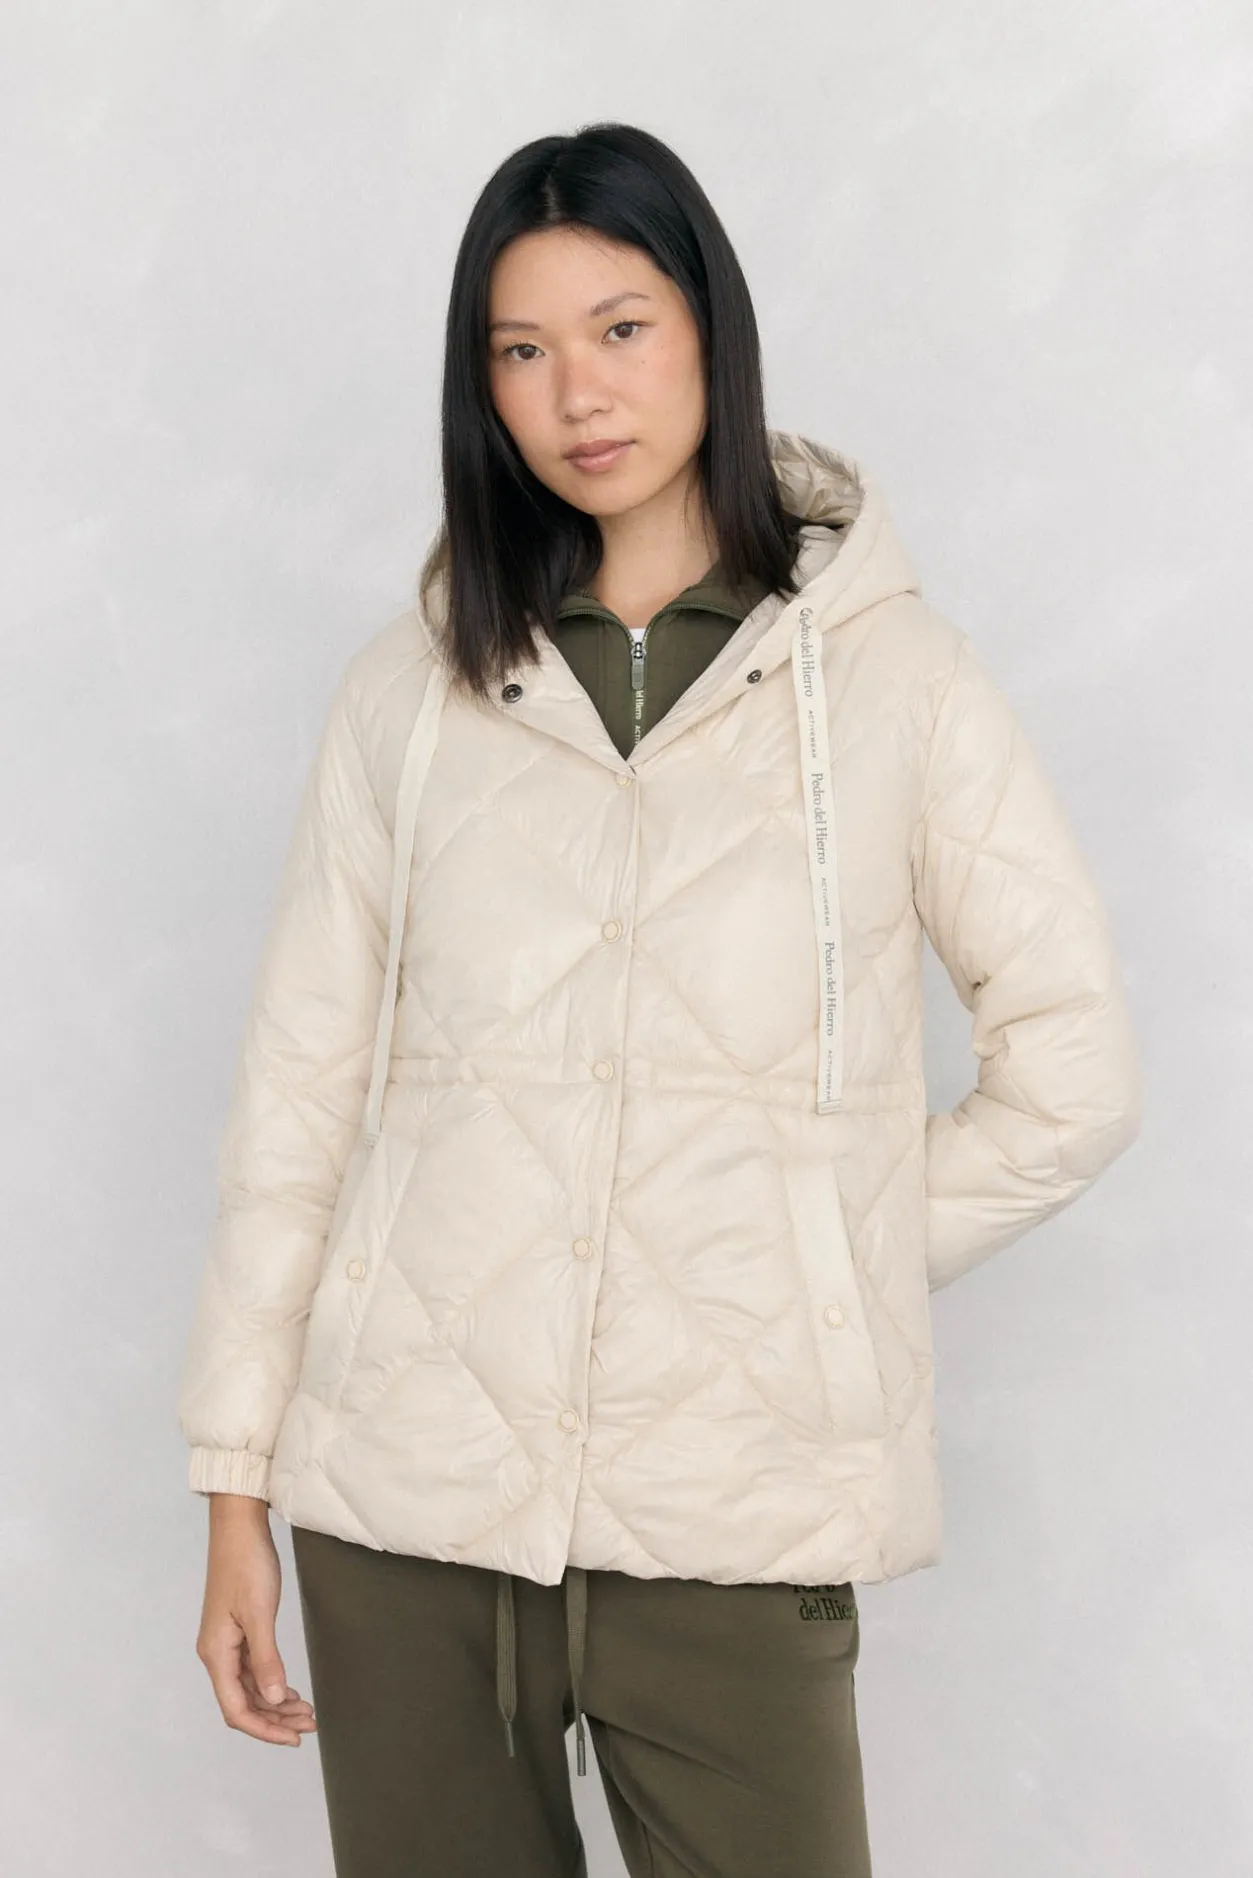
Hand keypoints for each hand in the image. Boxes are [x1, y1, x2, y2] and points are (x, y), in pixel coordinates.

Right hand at [195, 1495, 317, 1746]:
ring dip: (276, 1703)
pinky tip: (290, 1689)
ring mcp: (227, 1643)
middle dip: (275, 1719)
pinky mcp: (237, 1631)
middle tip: (309, 1725)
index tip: (293, 1738)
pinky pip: (253, 1669)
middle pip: (244, 1703)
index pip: (236, 1709)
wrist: (239, 1528)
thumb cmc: (246, 1564)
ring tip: (306, 1711)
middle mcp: (217, 1654)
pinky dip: (272, 1682)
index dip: (264, 1729)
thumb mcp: (259, 1613)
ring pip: (250, 1687)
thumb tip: (274, 1700)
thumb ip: (267, 1658)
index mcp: (216, 1654)